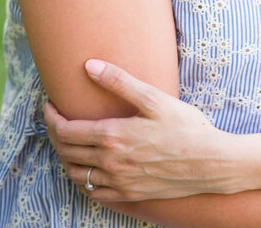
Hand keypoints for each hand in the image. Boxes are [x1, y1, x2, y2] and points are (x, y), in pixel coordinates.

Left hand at [45, 59, 242, 201]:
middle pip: (66, 152)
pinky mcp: (128, 194)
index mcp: (113, 136)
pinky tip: (87, 170)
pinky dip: (82, 180)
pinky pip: (93, 192)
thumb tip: (88, 66)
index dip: (51, 117)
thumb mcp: (155, 99)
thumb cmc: (186, 128)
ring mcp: (118, 182)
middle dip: (55, 135)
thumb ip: (119, 82)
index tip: (50, 106)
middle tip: (56, 121)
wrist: (210, 163)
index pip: (65, 130)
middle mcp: (110, 162)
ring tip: (69, 144)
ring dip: (66, 158)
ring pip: (76, 174)